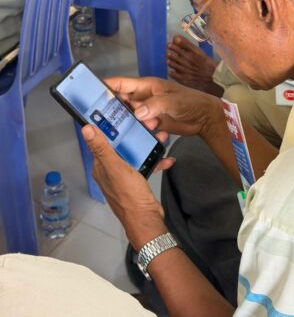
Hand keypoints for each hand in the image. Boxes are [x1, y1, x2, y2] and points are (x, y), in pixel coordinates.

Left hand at [82, 125, 171, 249]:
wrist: (147, 219)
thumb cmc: (130, 196)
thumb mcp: (116, 168)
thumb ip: (102, 148)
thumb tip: (86, 129)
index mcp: (101, 166)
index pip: (102, 140)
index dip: (110, 127)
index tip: (121, 114)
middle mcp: (110, 170)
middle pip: (120, 146)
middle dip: (134, 134)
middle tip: (148, 124)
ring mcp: (123, 176)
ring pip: (134, 154)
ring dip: (147, 146)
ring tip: (160, 138)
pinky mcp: (136, 181)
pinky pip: (145, 165)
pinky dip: (154, 161)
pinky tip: (165, 158)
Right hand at [105, 76, 223, 139]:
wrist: (205, 117)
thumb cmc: (190, 102)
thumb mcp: (173, 101)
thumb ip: (155, 105)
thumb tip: (137, 113)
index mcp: (146, 86)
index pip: (122, 83)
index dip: (105, 86)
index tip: (89, 92)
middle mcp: (144, 98)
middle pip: (121, 102)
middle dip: (110, 109)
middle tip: (97, 121)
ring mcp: (147, 111)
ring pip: (128, 117)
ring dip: (124, 124)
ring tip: (115, 133)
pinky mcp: (152, 124)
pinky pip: (139, 127)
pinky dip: (136, 132)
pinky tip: (134, 139)